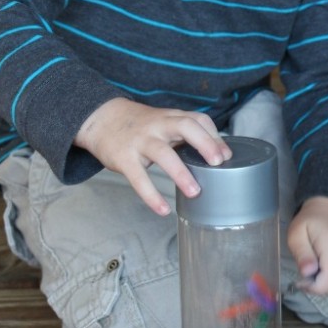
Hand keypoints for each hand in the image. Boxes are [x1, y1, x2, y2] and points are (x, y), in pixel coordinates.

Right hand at [74, 98, 231, 215]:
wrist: (101, 119)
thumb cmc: (139, 125)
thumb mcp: (163, 122)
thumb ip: (185, 135)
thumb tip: (215, 155)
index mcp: (170, 118)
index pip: (198, 119)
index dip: (214, 136)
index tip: (226, 155)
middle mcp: (158, 126)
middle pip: (185, 126)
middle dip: (205, 143)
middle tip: (219, 163)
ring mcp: (140, 141)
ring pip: (163, 153)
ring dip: (181, 173)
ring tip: (195, 192)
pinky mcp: (124, 158)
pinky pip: (139, 178)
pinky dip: (151, 195)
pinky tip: (162, 209)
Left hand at [287, 196, 327, 296]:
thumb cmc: (310, 222)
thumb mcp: (296, 233)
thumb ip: (301, 253)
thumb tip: (307, 273)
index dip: (316, 287)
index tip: (302, 282)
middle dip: (318, 287)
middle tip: (306, 275)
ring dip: (326, 285)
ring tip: (316, 270)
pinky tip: (326, 269)